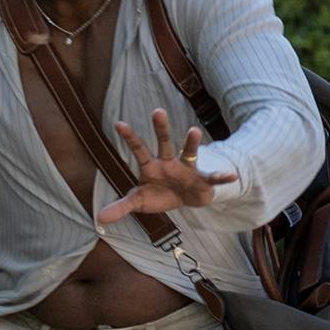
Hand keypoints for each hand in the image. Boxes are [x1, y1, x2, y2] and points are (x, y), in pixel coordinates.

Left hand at [94, 109, 235, 221]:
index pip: (139, 149)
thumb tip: (99, 218)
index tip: (119, 124)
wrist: (185, 199)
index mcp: (151, 166)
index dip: (130, 137)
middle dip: (161, 128)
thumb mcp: (139, 202)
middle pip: (164, 143)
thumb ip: (121, 207)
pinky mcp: (202, 179)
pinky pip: (212, 178)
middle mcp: (169, 162)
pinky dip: (222, 177)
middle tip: (157, 111)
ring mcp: (186, 169)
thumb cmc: (160, 195)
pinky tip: (231, 175)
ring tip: (194, 131)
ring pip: (189, 153)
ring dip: (191, 143)